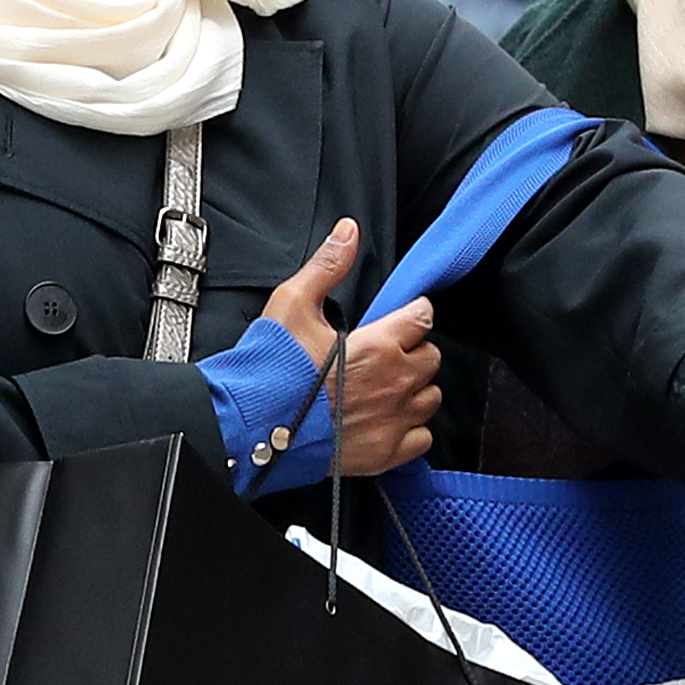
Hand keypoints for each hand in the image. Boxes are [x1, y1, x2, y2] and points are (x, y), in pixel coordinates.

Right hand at [258, 218, 441, 477]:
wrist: (253, 427)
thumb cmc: (271, 369)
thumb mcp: (293, 304)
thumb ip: (327, 266)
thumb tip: (348, 232)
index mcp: (381, 344)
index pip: (422, 317)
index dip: (412, 313)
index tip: (402, 317)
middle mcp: (396, 383)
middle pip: (430, 358)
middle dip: (413, 352)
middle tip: (385, 354)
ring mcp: (393, 420)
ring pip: (430, 398)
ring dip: (414, 390)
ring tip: (385, 387)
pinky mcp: (386, 453)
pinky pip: (421, 437)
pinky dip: (410, 428)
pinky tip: (386, 420)